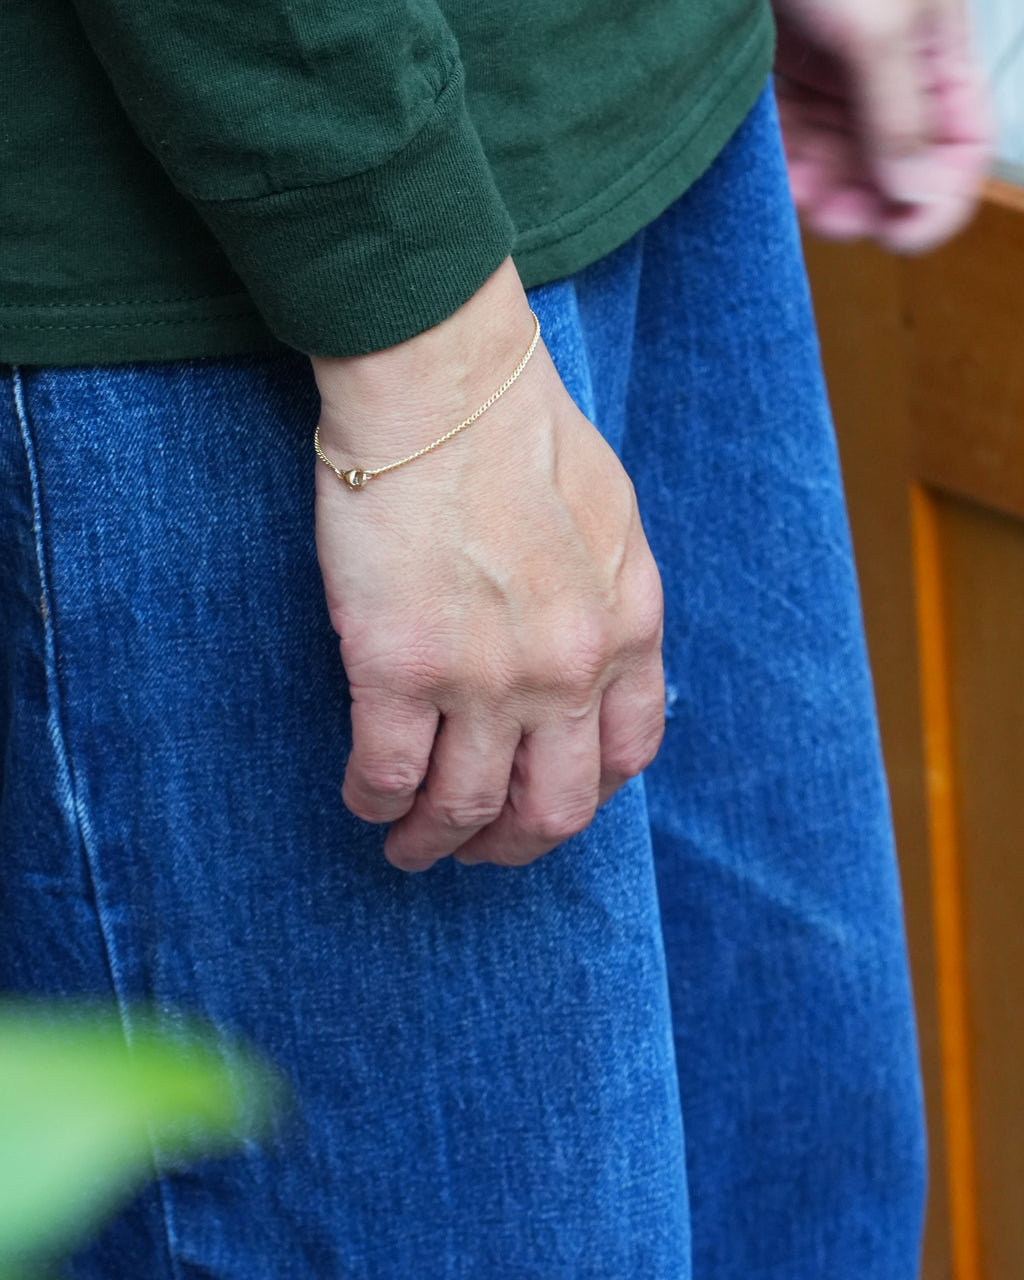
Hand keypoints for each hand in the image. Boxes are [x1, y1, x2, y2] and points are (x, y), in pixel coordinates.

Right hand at [312, 259, 664, 870]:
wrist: (442, 382)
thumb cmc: (521, 429)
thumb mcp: (612, 518)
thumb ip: (612, 599)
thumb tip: (591, 653)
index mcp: (627, 629)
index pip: (628, 754)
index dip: (587, 795)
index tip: (549, 802)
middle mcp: (567, 670)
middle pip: (554, 808)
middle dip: (515, 847)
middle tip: (481, 852)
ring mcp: (485, 677)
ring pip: (465, 809)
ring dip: (435, 843)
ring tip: (411, 848)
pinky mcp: (399, 667)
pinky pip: (389, 776)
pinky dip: (377, 803)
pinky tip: (367, 800)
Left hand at [773, 0, 991, 250]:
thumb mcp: (879, 29)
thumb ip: (901, 116)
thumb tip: (919, 194)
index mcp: (935, 51)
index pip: (959, 143)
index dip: (940, 197)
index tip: (903, 236)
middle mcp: (889, 68)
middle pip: (894, 164)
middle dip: (870, 202)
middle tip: (838, 224)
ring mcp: (834, 73)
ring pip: (839, 160)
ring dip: (822, 193)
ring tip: (800, 201)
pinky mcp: (779, 76)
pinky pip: (789, 140)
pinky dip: (784, 168)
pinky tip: (775, 180)